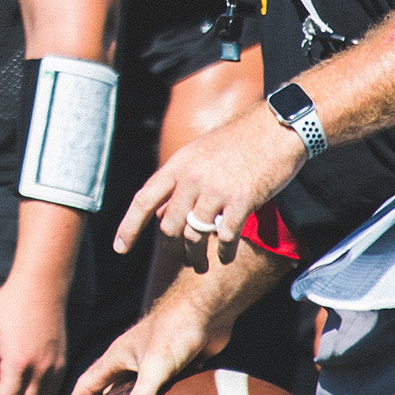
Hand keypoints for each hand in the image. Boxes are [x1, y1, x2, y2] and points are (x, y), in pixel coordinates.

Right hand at [62, 273, 227, 394]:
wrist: (207, 308)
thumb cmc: (175, 329)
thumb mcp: (155, 367)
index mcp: (116, 358)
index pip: (86, 386)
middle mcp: (130, 360)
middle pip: (108, 391)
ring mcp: (152, 363)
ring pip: (136, 392)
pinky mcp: (175, 367)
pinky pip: (162, 391)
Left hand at [116, 104, 308, 258]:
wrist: (274, 129)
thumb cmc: (236, 142)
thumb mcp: (198, 153)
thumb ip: (179, 180)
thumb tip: (163, 213)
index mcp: (177, 165)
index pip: (144, 201)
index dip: (129, 227)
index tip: (120, 249)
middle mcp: (191, 178)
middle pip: (169, 226)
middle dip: (172, 249)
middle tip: (182, 260)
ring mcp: (215, 189)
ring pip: (194, 236)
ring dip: (196, 257)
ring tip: (201, 265)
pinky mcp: (241, 199)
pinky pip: (225, 236)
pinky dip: (223, 252)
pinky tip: (225, 257)